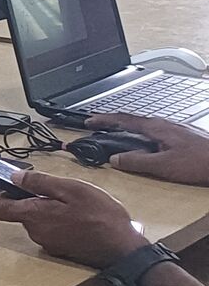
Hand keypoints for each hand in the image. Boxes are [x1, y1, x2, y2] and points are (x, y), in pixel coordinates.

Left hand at [0, 168, 148, 269]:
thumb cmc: (100, 216)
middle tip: (60, 192)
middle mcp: (35, 233)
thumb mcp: (72, 189)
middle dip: (35, 200)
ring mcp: (49, 243)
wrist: (124, 249)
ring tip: (76, 205)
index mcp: (33, 216)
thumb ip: (40, 182)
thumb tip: (14, 177)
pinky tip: (81, 218)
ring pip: (39, 221)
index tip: (17, 186)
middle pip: (21, 213)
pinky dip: (61, 222)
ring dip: (51, 210)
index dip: (3, 195)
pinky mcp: (62, 250)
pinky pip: (53, 231)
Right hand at [92, 114, 208, 185]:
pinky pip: (155, 133)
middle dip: (113, 123)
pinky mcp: (182, 137)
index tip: (89, 121)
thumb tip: (115, 159)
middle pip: (133, 120)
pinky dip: (142, 136)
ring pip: (144, 127)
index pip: (123, 119)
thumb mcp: (164, 166)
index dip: (103, 120)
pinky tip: (146, 146)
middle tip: (99, 127)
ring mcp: (175, 129)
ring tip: (117, 137)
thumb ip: (137, 161)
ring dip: (128, 130)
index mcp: (156, 128)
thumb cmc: (201, 162)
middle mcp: (165, 124)